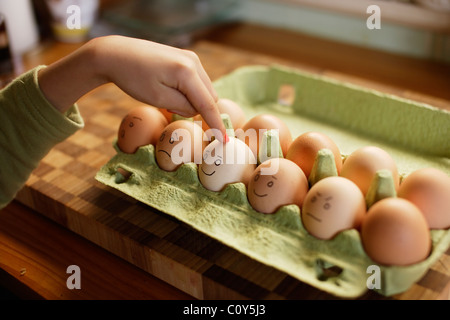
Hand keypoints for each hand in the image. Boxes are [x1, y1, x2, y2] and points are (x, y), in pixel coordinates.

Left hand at [39, 35, 225, 140]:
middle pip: (210, 97)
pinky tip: (169, 88)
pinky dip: (189, 91)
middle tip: (170, 109)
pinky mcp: (185, 57)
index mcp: (186, 72)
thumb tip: (197, 110)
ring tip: (166, 98)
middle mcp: (193, 62)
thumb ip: (183, 107)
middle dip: (198, 110)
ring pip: (204, 90)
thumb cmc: (133, 78)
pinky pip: (197, 81)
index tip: (224, 141)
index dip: (216, 124)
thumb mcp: (157, 99)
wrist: (115, 54)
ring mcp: (191, 57)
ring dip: (193, 101)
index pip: (208, 104)